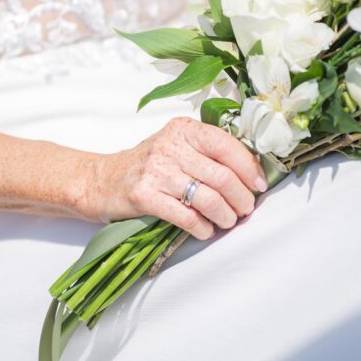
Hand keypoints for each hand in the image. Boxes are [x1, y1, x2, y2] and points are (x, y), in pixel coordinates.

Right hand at [85, 117, 266, 239]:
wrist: (101, 180)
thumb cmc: (147, 165)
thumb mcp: (175, 145)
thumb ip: (206, 151)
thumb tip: (249, 172)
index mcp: (182, 129)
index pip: (225, 145)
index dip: (249, 167)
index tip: (259, 185)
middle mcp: (170, 146)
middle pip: (222, 175)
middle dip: (241, 198)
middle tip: (245, 209)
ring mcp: (156, 171)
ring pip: (208, 198)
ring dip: (225, 215)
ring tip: (228, 221)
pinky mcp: (144, 196)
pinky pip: (186, 216)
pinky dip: (202, 228)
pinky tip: (205, 230)